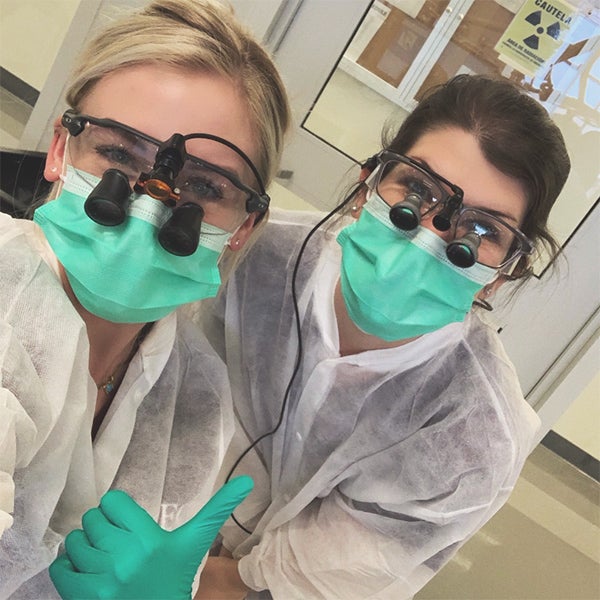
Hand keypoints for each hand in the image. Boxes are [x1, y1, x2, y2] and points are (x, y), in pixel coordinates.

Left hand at [49, 476, 252, 599]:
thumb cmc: (177, 577)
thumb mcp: (195, 543)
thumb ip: (218, 509)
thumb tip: (248, 479)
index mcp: (151, 540)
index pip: (112, 502)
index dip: (116, 509)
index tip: (125, 520)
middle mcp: (125, 557)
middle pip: (92, 520)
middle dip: (101, 527)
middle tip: (113, 539)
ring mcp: (104, 580)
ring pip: (76, 543)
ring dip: (84, 546)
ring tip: (100, 554)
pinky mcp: (85, 599)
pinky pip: (62, 570)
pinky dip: (68, 566)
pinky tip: (85, 569)